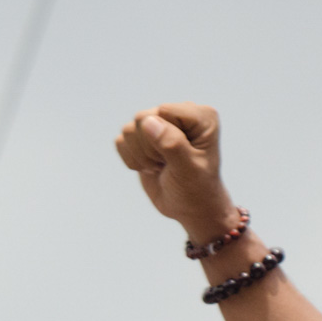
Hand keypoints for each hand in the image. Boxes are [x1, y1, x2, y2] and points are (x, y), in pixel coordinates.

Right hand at [114, 102, 237, 235]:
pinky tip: (151, 168)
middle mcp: (180, 114)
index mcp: (201, 116)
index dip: (163, 137)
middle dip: (150, 149)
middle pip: (143, 118)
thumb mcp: (188, 169)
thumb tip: (148, 121)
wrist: (190, 209)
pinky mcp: (142, 136)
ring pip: (129, 130)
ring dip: (142, 156)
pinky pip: (121, 141)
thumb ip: (172, 144)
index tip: (179, 158)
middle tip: (168, 164)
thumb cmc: (197, 189)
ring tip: (162, 166)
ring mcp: (160, 123)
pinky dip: (132, 160)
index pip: (163, 111)